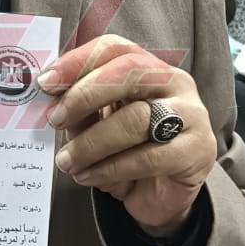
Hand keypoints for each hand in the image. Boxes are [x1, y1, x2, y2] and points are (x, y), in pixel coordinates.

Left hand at [38, 35, 216, 234]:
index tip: (46, 82)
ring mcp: (192, 114)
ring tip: (67, 161)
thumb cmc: (127, 152)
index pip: (114, 49)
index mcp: (149, 67)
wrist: (160, 196)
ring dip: (91, 142)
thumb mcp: (98, 125)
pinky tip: (88, 176)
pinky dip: (110, 168)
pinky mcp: (198, 150)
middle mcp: (175, 82)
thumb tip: (51, 99)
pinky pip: (149, 157)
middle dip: (84, 95)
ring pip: (136, 118)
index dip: (78, 60)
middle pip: (128, 72)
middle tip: (55, 120)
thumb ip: (81, 109)